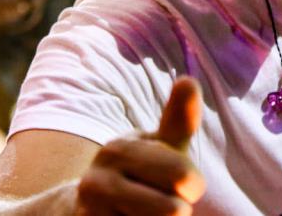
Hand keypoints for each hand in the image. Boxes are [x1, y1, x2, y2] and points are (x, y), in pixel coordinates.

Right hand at [76, 77, 206, 214]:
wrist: (89, 208)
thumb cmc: (140, 172)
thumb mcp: (160, 146)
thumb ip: (178, 120)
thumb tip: (189, 80)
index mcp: (120, 150)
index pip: (182, 176)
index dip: (192, 184)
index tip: (184, 182)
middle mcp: (98, 182)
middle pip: (174, 210)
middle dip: (180, 207)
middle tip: (165, 199)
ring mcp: (91, 214)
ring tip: (147, 213)